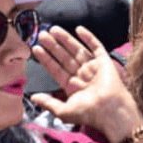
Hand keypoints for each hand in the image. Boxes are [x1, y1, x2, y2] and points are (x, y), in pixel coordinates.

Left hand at [30, 25, 141, 142]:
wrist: (110, 110)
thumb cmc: (88, 113)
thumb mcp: (63, 111)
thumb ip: (48, 103)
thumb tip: (33, 98)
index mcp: (73, 87)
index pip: (57, 70)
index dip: (46, 59)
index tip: (36, 49)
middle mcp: (82, 76)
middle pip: (65, 57)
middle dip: (53, 46)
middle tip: (42, 35)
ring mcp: (93, 68)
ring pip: (77, 50)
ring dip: (66, 39)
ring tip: (53, 29)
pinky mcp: (105, 62)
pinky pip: (96, 47)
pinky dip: (89, 38)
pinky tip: (78, 29)